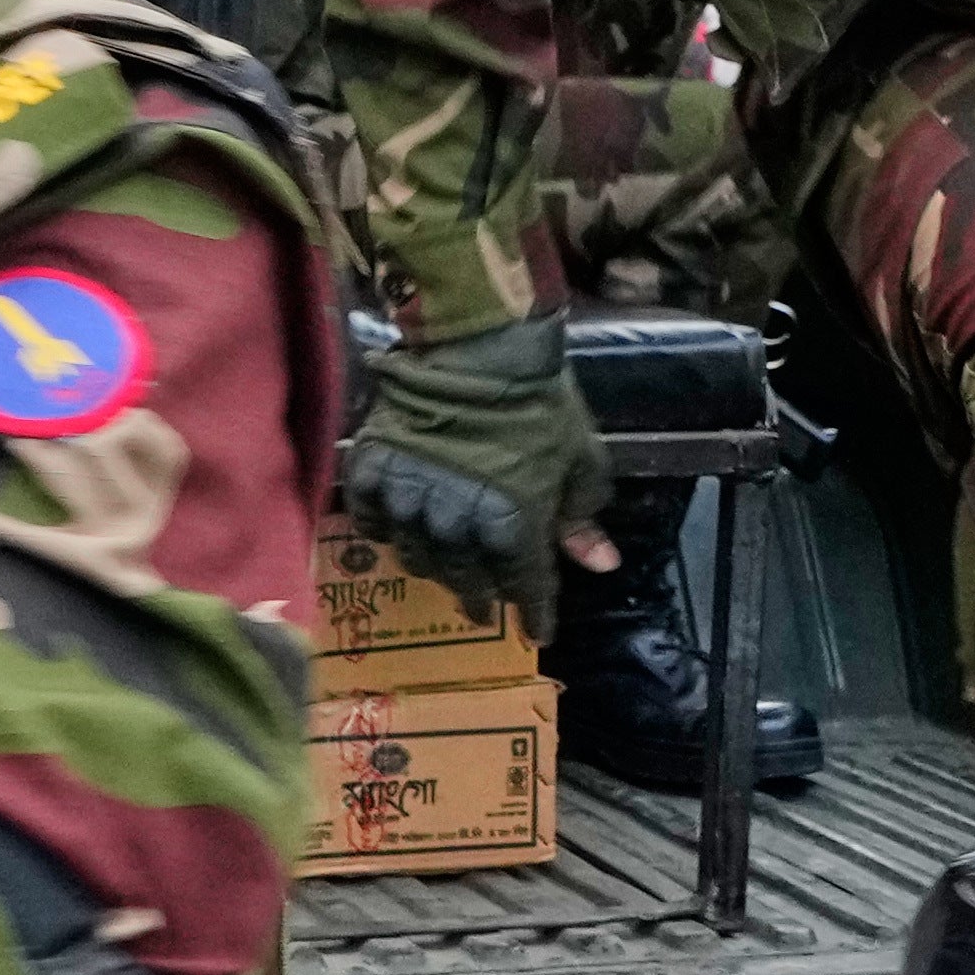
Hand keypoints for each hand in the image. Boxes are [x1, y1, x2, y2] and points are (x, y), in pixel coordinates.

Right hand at [338, 312, 605, 615]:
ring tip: (444, 565)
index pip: (524, 587)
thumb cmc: (538, 402)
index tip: (538, 631)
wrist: (477, 343)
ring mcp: (409, 499)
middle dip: (481, 596)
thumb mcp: (578, 460)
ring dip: (436, 566)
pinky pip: (373, 522)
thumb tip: (602, 565)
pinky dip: (387, 530)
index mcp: (512, 525)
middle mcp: (456, 524)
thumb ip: (582, 517)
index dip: (533, 613)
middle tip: (482, 605)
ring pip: (418, 556)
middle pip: (466, 579)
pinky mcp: (372, 474)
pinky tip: (399, 527)